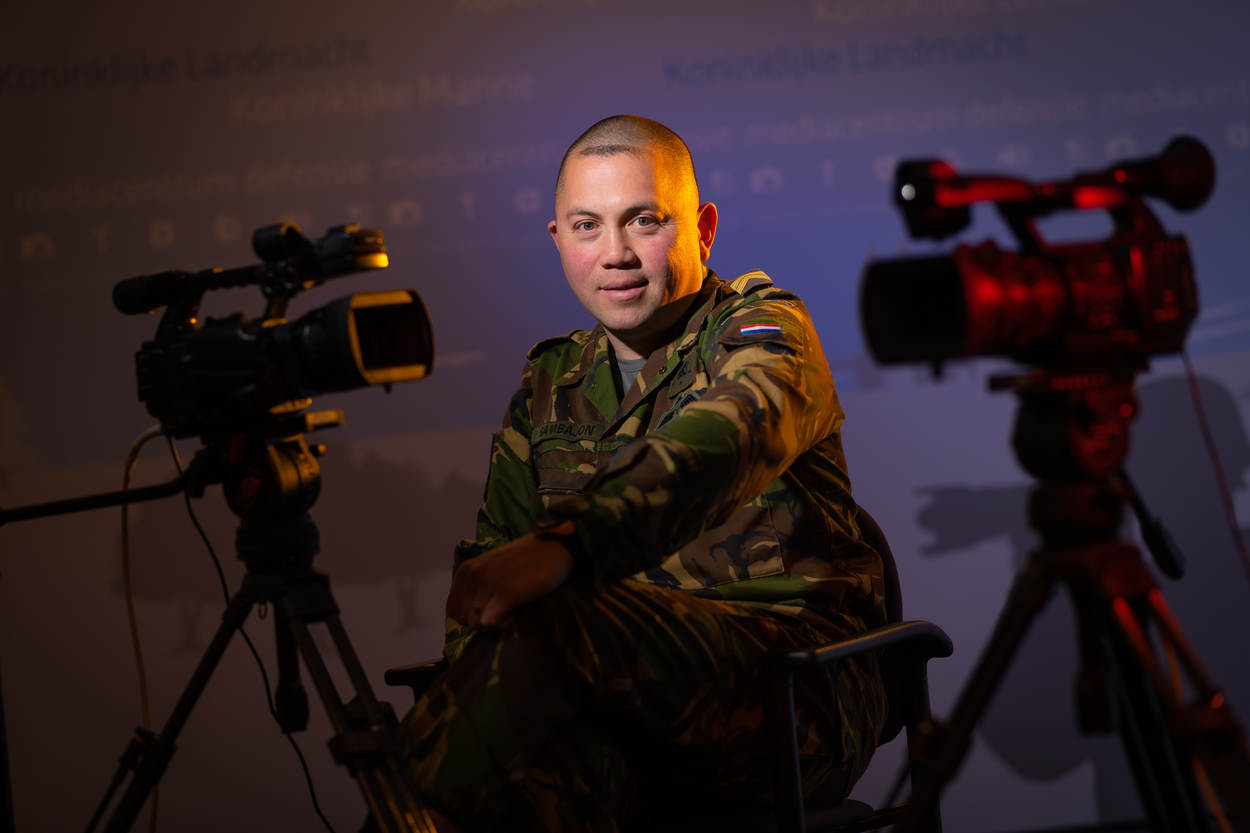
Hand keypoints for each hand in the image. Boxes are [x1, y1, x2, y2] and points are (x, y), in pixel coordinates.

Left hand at [446, 532, 574, 628]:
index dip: (471, 616)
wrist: (555, 547)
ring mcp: (489, 584)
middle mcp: (473, 575)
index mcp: (467, 570)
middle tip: (502, 612)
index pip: (452, 610)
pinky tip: (516, 613)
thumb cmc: (527, 560)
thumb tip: (471, 616)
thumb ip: (477, 585)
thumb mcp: (492, 567)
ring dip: (494, 623)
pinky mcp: (506, 594)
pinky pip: (491, 623)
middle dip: (481, 622)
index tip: (490, 610)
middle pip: (463, 619)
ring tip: (512, 610)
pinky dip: (503, 624)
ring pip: (476, 623)